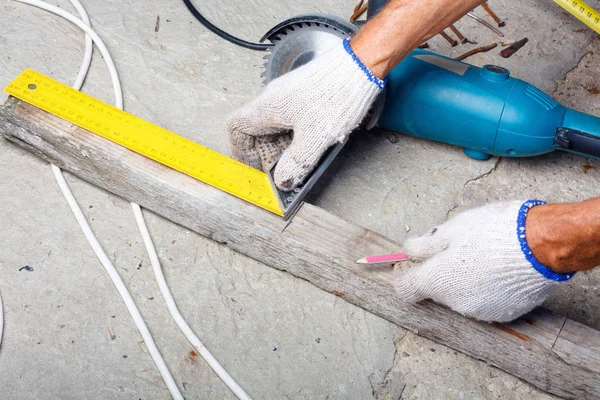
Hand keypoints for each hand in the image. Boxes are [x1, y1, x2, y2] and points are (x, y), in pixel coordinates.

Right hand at [226, 38, 383, 189]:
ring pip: (275, 126)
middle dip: (266, 154)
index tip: (252, 167)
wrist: (361, 63)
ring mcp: (288, 95)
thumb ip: (297, 163)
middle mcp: (273, 99)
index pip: (236, 127)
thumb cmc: (338, 93)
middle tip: (281, 172)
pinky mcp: (303, 93)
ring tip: (300, 161)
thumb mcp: (315, 138)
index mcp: (267, 107)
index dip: (239, 150)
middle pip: (256, 130)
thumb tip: (283, 181)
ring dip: (282, 147)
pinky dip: (295, 136)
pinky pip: (290, 119)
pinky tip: (312, 144)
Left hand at [394, 200, 574, 321]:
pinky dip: (486, 288)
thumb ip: (424, 245)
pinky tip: (499, 269)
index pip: (404, 289)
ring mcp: (480, 312)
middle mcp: (455, 303)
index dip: (406, 273)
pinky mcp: (503, 314)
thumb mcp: (452, 229)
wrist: (541, 246)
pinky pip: (485, 301)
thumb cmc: (493, 232)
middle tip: (458, 247)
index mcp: (437, 281)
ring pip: (461, 296)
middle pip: (436, 290)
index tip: (415, 260)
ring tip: (484, 256)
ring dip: (464, 280)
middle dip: (440, 272)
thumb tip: (409, 251)